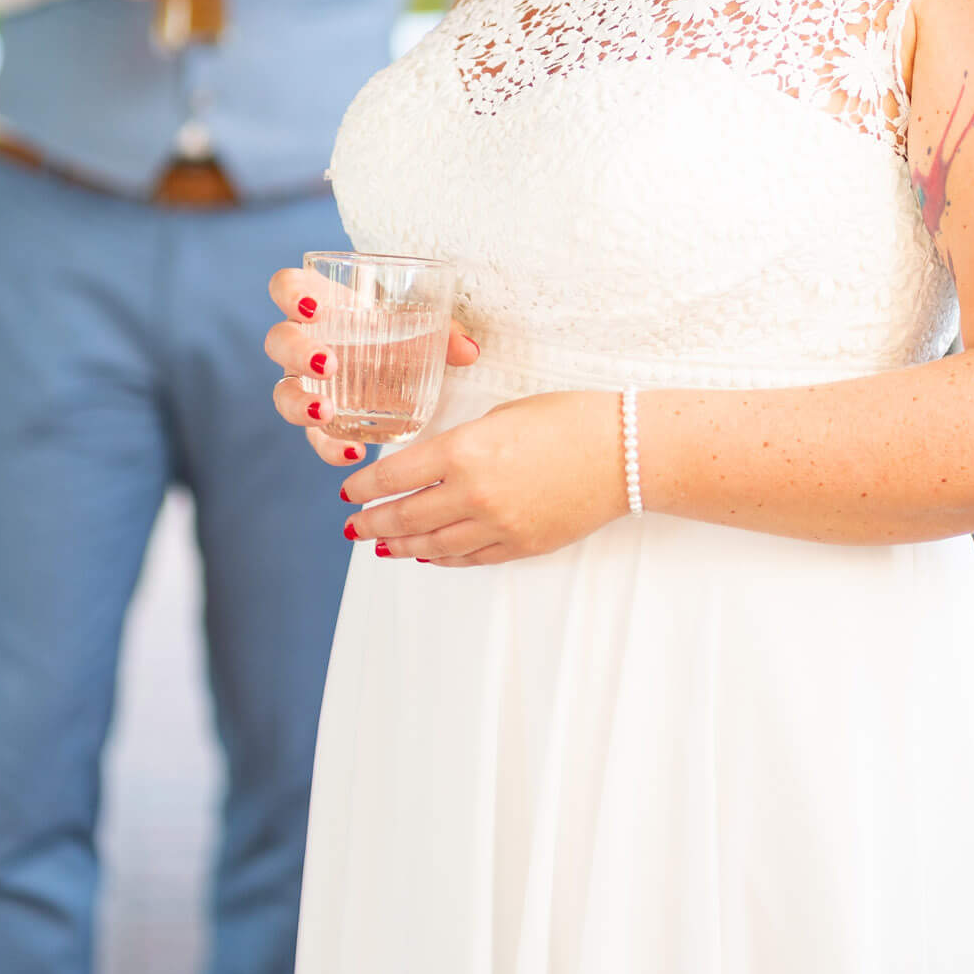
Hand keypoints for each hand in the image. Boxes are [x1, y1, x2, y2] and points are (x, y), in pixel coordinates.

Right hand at [266, 265, 482, 467]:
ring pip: (282, 392)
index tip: (312, 307)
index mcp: (322, 304)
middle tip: (329, 363)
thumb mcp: (422, 327)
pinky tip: (354, 451)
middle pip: (278, 340)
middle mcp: (303, 342)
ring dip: (299, 403)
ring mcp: (305, 382)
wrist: (401, 368)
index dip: (290, 293)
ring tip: (326, 412)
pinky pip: (314, 436)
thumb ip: (443, 334)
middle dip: (296, 352)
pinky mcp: (318, 418)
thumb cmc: (401, 334)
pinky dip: (330, 447)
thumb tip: (469, 351)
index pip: (287, 287)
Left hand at [337, 391, 626, 566]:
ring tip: (379, 545)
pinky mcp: (520, 546)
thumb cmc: (569, 419)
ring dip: (399, 545)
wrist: (624, 452)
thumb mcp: (503, 414)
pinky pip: (468, 558)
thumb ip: (462, 442)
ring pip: (431, 544)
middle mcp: (473, 494)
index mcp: (464, 450)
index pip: (394, 474)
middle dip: (372, 522)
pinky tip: (425, 554)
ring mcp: (497, 526)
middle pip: (405, 515)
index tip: (349, 491)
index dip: (365, 485)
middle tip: (354, 525)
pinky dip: (441, 558)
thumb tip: (432, 465)